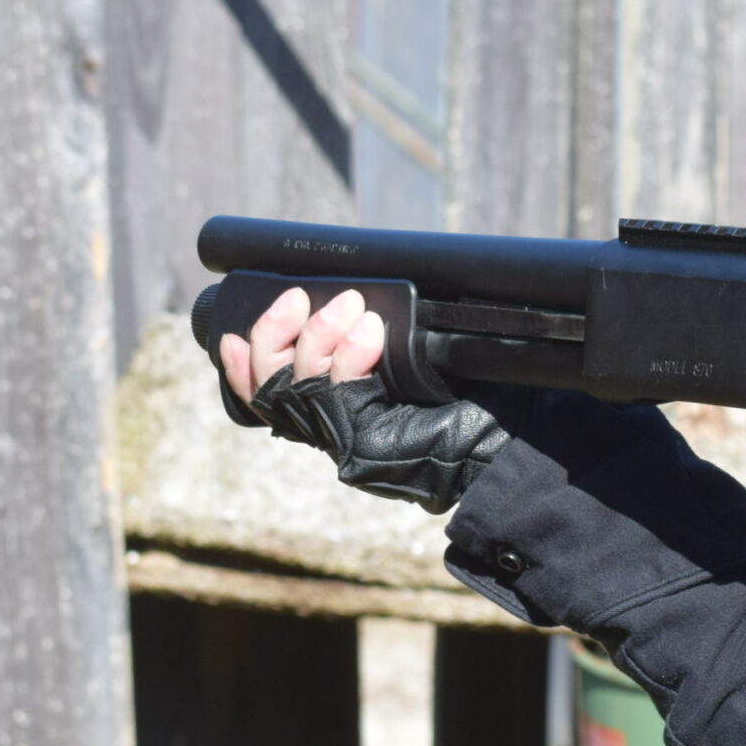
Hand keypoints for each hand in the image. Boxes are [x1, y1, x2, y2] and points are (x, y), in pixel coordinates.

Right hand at [219, 285, 517, 513]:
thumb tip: (356, 301)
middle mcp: (335, 436)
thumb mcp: (419, 364)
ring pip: (296, 389)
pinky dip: (349, 356)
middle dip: (275, 335)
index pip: (264, 399)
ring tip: (351, 307)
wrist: (511, 446)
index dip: (241, 368)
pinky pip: (337, 396)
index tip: (234, 333)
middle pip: (270, 391)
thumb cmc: (478, 405)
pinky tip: (370, 330)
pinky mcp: (365, 449)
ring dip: (317, 337)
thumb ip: (378, 342)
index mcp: (340, 418)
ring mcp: (347, 445)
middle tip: (298, 296)